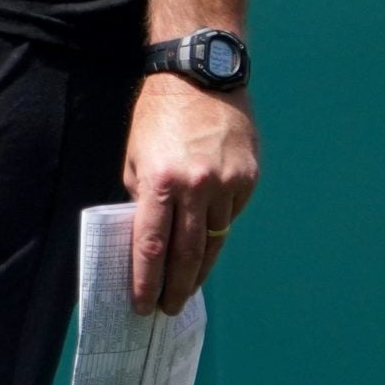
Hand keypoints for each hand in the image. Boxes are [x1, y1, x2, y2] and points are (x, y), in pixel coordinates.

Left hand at [122, 74, 258, 315]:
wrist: (202, 76)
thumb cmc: (159, 112)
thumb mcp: (136, 153)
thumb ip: (141, 194)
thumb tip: (146, 232)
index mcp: (160, 180)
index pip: (152, 243)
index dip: (146, 278)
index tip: (142, 302)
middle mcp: (196, 187)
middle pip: (187, 253)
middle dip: (176, 286)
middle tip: (168, 308)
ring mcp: (227, 185)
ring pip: (214, 241)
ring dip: (199, 269)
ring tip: (186, 289)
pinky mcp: (248, 180)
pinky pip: (230, 216)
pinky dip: (217, 232)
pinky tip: (207, 245)